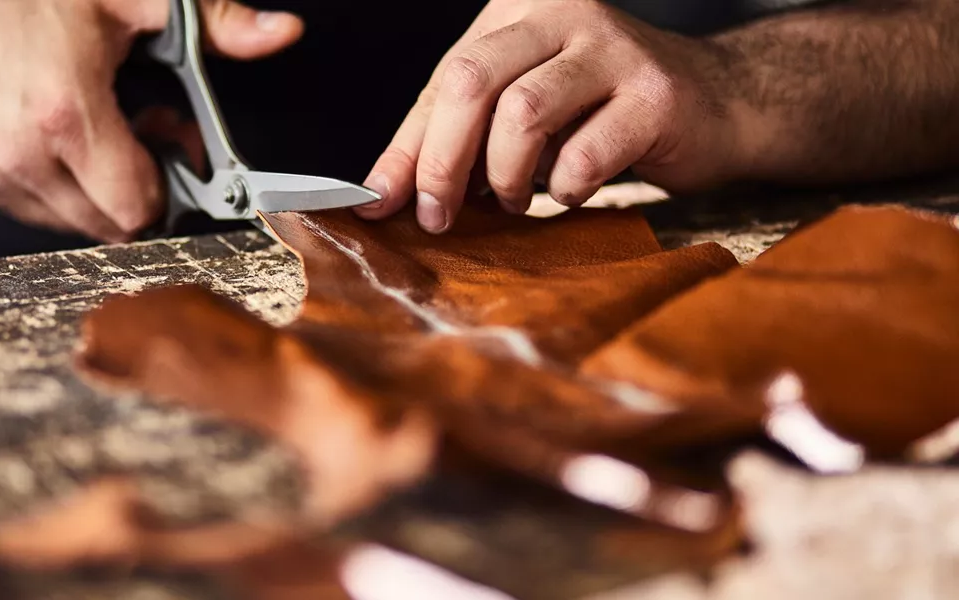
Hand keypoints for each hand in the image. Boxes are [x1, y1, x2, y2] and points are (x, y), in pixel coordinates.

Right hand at [0, 0, 302, 242]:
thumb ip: (213, 21)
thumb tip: (280, 33)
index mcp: (65, 114)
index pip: (139, 208)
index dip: (171, 186)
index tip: (176, 144)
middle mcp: (24, 156)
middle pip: (114, 226)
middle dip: (144, 189)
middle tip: (147, 130)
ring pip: (81, 225)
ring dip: (105, 192)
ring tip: (104, 129)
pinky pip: (46, 214)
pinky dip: (68, 190)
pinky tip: (67, 140)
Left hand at [356, 0, 739, 232]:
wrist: (722, 103)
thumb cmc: (606, 112)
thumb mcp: (524, 113)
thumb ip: (455, 140)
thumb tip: (380, 194)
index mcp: (518, 11)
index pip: (444, 80)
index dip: (406, 147)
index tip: (379, 203)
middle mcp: (562, 14)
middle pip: (471, 81)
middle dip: (440, 161)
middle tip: (437, 216)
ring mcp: (613, 49)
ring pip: (522, 112)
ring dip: (504, 176)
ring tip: (513, 201)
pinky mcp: (654, 94)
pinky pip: (584, 154)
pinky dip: (565, 188)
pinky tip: (572, 191)